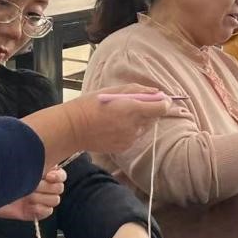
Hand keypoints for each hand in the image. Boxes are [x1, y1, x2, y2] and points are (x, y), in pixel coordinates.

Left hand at [0, 167, 65, 220]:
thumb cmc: (0, 176)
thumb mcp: (20, 165)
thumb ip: (36, 161)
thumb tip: (51, 164)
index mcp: (40, 172)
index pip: (61, 175)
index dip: (58, 176)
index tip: (47, 175)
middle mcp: (41, 186)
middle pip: (59, 188)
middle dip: (46, 187)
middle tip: (31, 185)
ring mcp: (38, 200)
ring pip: (54, 200)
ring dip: (40, 197)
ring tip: (26, 195)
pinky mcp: (32, 212)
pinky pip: (47, 212)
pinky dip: (38, 209)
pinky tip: (27, 205)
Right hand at [68, 85, 186, 154]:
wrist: (73, 129)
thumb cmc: (90, 105)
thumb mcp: (112, 90)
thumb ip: (137, 90)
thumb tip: (155, 92)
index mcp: (132, 109)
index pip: (161, 107)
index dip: (164, 102)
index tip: (161, 99)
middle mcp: (134, 126)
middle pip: (154, 118)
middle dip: (150, 110)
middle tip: (135, 104)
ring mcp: (130, 138)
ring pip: (145, 128)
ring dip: (140, 121)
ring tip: (121, 116)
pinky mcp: (124, 147)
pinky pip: (134, 137)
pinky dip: (131, 131)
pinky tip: (115, 126)